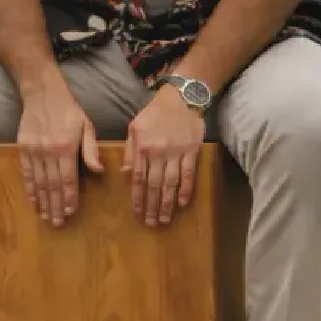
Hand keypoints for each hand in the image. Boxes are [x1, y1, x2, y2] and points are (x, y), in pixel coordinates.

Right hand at [16, 80, 101, 227]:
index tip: (69, 212)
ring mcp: (34, 151)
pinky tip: (33, 200)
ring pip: (38, 182)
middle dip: (55, 205)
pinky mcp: (23, 149)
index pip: (68, 179)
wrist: (42, 94)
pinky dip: (30, 189)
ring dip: (42, 201)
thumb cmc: (69, 111)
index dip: (69, 197)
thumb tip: (99, 170)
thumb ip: (91, 150)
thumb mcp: (87, 127)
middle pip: (52, 185)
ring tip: (45, 216)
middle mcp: (49, 152)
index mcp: (67, 148)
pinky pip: (27, 173)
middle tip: (56, 223)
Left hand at [124, 83, 205, 227]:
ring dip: (167, 203)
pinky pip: (189, 174)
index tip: (137, 212)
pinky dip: (186, 190)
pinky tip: (182, 203)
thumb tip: (127, 172)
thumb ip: (130, 150)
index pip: (138, 178)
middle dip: (151, 206)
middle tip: (151, 223)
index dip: (138, 197)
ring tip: (164, 219)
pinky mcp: (192, 151)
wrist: (181, 98)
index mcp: (142, 148)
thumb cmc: (154, 112)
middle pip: (154, 185)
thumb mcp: (134, 127)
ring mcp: (176, 153)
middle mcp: (158, 153)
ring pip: (170, 183)